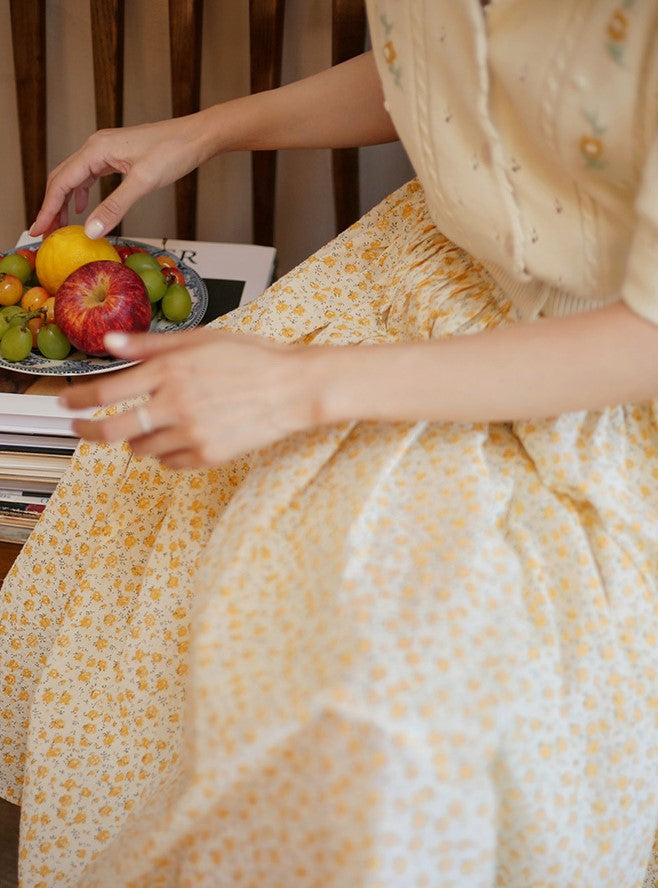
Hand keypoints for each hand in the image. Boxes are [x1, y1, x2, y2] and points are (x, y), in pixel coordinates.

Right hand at [30, 116, 205, 237]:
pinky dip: (82, 193)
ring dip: (65, 202)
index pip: (61, 182)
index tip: (38, 229)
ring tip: (61, 226)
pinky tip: (83, 209)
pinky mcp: (118, 157)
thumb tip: (90, 231)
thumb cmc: (174, 152)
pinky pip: (90, 176)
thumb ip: (115, 208)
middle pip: (62, 179)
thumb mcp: (143, 183)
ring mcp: (106, 151)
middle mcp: (96, 147)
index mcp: (97, 150)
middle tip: (44, 233)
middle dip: (51, 207)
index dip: (47, 208)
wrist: (196, 136)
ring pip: (75, 178)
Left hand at [60, 328, 324, 468]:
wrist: (292, 388)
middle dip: (86, 432)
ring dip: (136, 437)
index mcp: (170, 372)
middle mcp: (175, 406)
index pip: (105, 393)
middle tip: (79, 429)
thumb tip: (110, 344)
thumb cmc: (251, 358)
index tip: (66, 404)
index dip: (78, 401)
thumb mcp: (199, 339)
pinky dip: (165, 452)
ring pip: (140, 448)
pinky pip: (169, 463)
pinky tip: (179, 435)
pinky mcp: (207, 456)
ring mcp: (191, 435)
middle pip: (111, 431)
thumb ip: (151, 345)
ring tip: (151, 423)